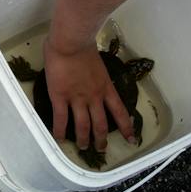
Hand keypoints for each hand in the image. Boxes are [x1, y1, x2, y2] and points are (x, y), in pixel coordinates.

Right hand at [43, 33, 137, 153]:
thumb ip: (94, 73)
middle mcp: (94, 98)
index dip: (126, 128)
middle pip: (101, 125)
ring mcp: (77, 99)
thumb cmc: (82, 46)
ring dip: (84, 139)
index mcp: (105, 88)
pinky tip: (59, 139)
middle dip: (101, 139)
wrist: (71, 43)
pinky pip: (61, 118)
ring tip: (83, 148)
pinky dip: (60, 131)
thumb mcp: (97, 63)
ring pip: (83, 126)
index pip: (120, 112)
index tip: (131, 139)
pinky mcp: (60, 97)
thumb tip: (88, 73)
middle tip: (101, 148)